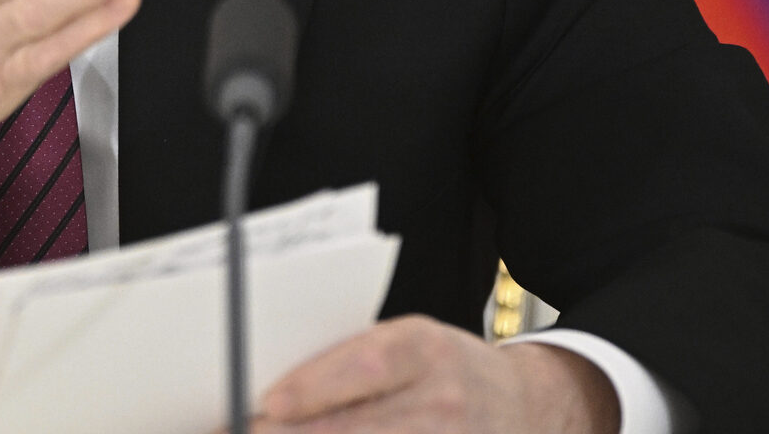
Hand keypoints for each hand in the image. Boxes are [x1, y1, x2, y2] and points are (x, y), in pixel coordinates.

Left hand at [246, 316, 619, 432]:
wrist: (521, 404)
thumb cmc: (440, 367)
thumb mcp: (404, 343)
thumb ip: (347, 363)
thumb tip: (267, 392)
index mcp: (425, 348)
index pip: (365, 366)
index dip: (312, 388)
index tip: (265, 403)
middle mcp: (444, 401)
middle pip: (363, 428)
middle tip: (246, 432)